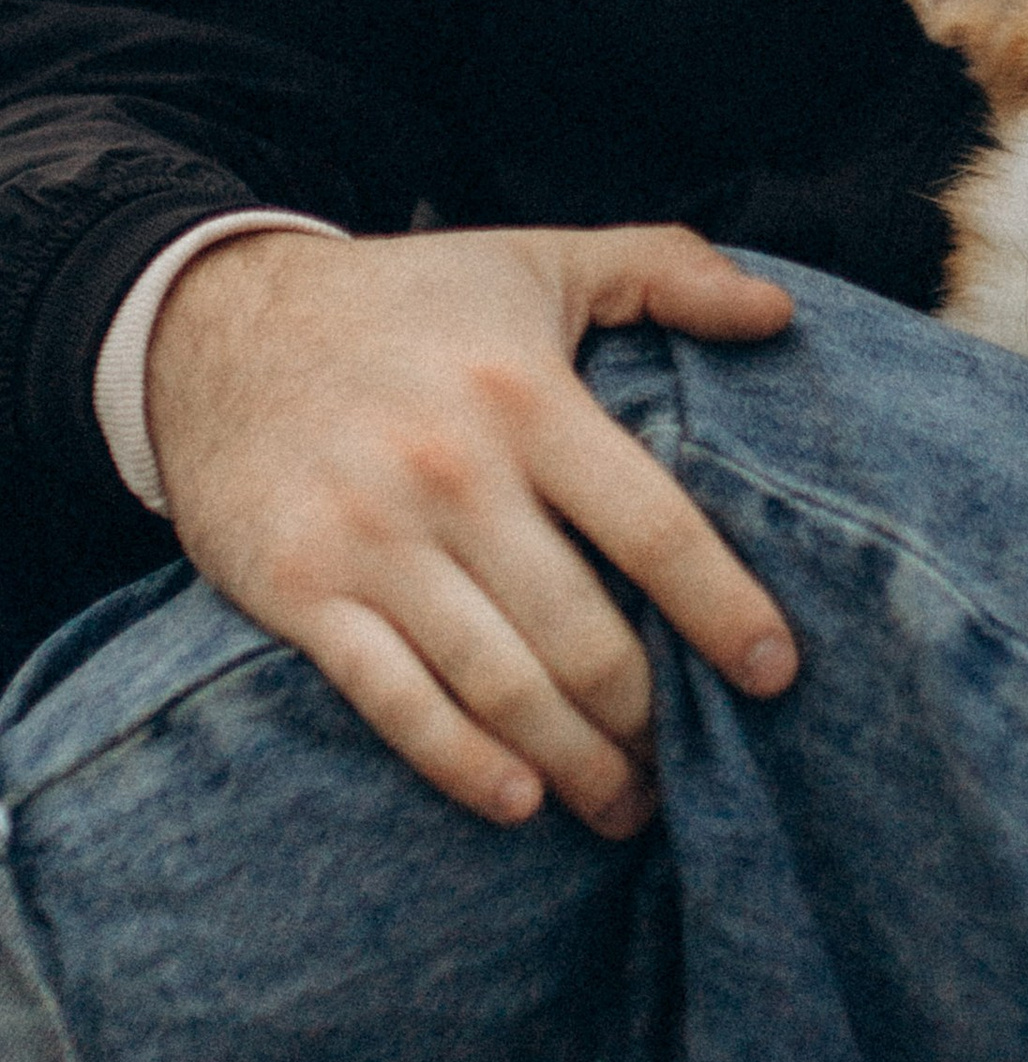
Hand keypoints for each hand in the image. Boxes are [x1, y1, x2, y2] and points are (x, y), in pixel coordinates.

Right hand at [148, 224, 796, 834]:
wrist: (212, 323)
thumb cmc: (408, 299)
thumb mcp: (541, 258)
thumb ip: (670, 269)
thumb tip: (781, 313)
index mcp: (527, 395)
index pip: (652, 525)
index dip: (723, 609)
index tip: (776, 673)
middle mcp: (452, 472)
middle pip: (581, 632)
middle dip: (649, 718)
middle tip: (698, 765)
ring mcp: (370, 539)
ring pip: (499, 683)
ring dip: (576, 761)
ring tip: (627, 803)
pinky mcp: (298, 589)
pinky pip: (393, 699)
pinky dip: (461, 762)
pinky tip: (521, 800)